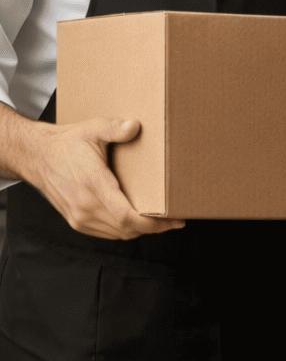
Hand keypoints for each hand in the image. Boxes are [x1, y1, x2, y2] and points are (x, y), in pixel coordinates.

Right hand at [21, 118, 184, 240]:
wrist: (36, 156)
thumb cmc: (66, 143)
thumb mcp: (93, 129)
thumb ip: (115, 128)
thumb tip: (135, 126)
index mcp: (93, 186)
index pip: (127, 216)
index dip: (154, 223)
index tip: (175, 220)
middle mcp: (85, 207)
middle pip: (127, 229)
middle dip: (155, 228)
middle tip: (175, 220)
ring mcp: (79, 217)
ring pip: (118, 234)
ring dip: (140, 230)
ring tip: (161, 221)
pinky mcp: (75, 220)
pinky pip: (106, 233)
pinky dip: (124, 230)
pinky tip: (137, 220)